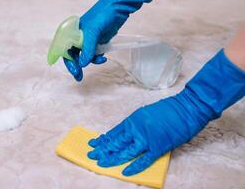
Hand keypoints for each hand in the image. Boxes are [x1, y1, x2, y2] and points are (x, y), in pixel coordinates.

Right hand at [63, 0, 164, 80]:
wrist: (118, 9)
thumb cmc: (102, 15)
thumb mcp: (93, 32)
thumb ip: (88, 48)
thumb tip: (83, 64)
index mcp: (72, 33)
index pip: (65, 50)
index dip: (69, 61)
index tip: (75, 71)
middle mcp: (78, 37)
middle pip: (74, 55)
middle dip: (77, 66)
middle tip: (79, 77)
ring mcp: (88, 41)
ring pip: (85, 56)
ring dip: (91, 61)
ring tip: (100, 60)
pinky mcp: (97, 43)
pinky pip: (94, 54)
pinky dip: (98, 58)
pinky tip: (104, 57)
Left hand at [88, 49, 244, 175]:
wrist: (187, 107)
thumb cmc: (168, 109)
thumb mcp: (146, 113)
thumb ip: (135, 124)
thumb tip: (126, 134)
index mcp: (133, 120)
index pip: (114, 133)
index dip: (103, 140)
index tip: (94, 144)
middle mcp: (136, 129)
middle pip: (115, 142)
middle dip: (102, 150)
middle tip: (92, 155)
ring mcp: (147, 139)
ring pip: (125, 152)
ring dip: (112, 158)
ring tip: (101, 163)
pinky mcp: (158, 147)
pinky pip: (144, 160)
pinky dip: (135, 167)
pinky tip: (124, 172)